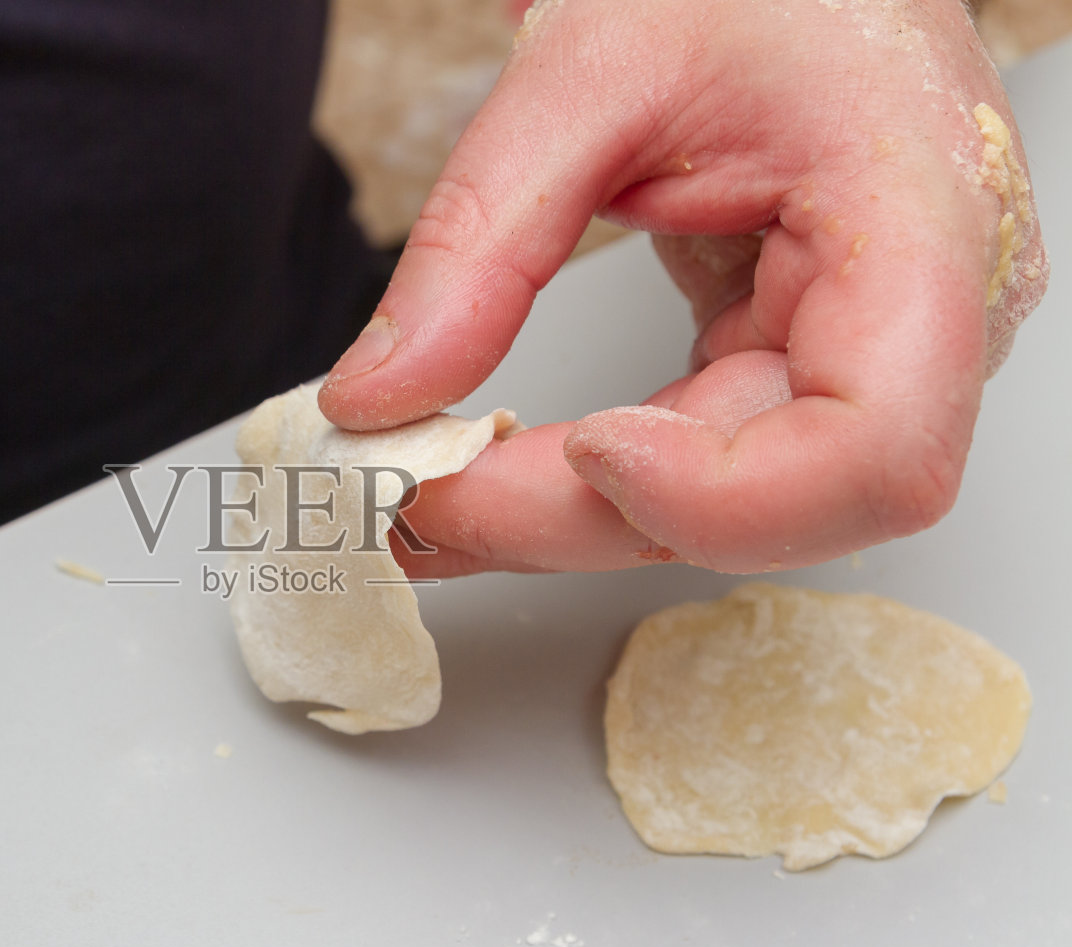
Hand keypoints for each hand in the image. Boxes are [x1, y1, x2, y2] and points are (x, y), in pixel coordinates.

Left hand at [319, 0, 1047, 575]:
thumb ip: (479, 243)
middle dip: (579, 520)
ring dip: (558, 523)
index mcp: (920, 229)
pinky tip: (482, 480)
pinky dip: (574, 484)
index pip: (874, 448)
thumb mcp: (589, 72)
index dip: (726, 492)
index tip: (586, 449)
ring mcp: (858, 359)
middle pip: (769, 506)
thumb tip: (379, 398)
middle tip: (419, 502)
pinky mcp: (785, 366)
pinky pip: (687, 464)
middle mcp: (919, 325)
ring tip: (421, 502)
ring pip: (714, 511)